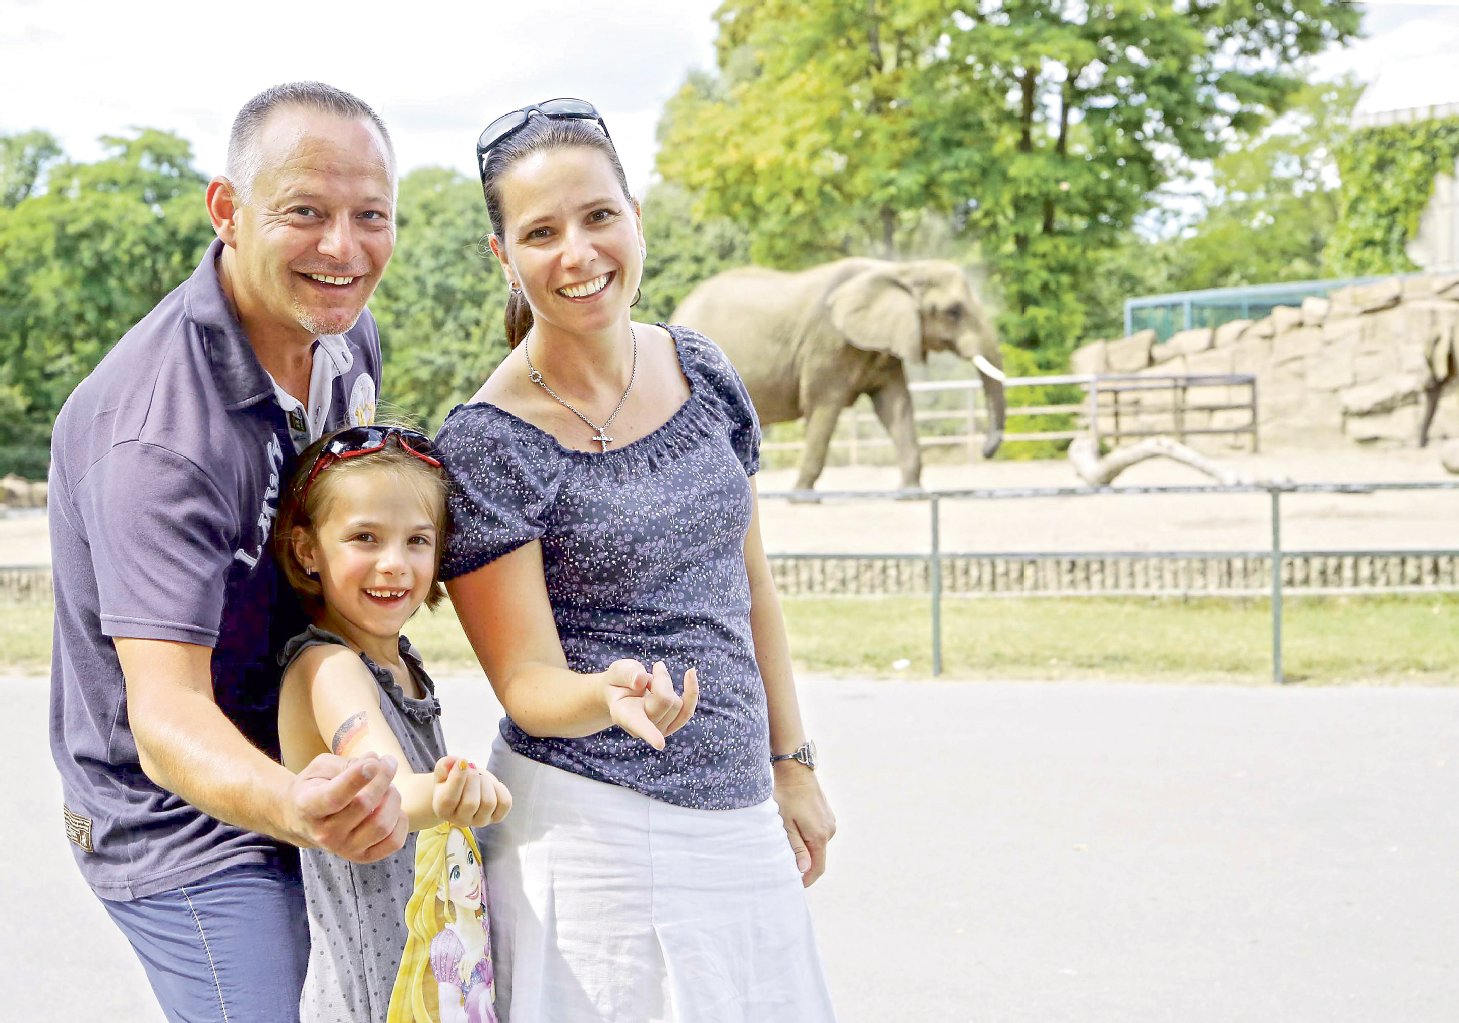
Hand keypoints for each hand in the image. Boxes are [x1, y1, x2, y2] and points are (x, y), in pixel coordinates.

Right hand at [288, 752, 408, 862]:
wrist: (302, 819)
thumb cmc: (315, 787)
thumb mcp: (321, 767)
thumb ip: (347, 763)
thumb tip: (375, 761)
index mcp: (308, 806)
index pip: (334, 797)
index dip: (356, 779)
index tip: (374, 763)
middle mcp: (324, 833)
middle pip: (364, 805)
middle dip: (383, 778)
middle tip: (386, 763)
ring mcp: (343, 849)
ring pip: (381, 825)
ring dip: (393, 799)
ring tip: (388, 787)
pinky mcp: (361, 857)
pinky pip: (393, 842)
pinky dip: (400, 821)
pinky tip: (392, 807)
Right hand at [431, 755, 511, 826]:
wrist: (464, 788)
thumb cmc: (451, 778)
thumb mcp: (443, 770)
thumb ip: (444, 765)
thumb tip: (453, 762)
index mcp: (442, 809)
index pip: (449, 799)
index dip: (457, 778)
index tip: (463, 761)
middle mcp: (460, 820)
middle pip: (471, 803)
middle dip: (473, 779)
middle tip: (471, 769)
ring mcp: (480, 821)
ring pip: (489, 803)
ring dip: (486, 783)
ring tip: (480, 777)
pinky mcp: (496, 817)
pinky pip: (505, 803)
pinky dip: (500, 789)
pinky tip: (491, 785)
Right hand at [603, 659, 699, 749]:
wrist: (621, 691)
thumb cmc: (618, 681)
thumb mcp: (618, 671)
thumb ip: (626, 674)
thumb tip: (642, 681)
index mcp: (624, 714)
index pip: (638, 724)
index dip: (650, 733)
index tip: (660, 744)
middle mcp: (641, 729)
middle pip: (665, 700)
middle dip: (661, 679)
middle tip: (648, 672)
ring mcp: (658, 730)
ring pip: (677, 702)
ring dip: (666, 684)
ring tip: (650, 683)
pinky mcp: (672, 725)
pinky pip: (688, 710)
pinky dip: (691, 691)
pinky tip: (690, 673)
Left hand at [772, 762, 835, 886]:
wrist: (796, 772)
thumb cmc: (787, 798)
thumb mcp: (786, 826)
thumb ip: (796, 849)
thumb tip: (804, 870)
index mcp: (820, 836)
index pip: (817, 868)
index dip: (807, 880)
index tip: (794, 885)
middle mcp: (829, 831)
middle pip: (818, 857)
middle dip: (805, 866)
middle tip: (786, 868)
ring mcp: (830, 822)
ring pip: (818, 846)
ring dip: (806, 850)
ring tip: (788, 847)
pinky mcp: (827, 816)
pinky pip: (818, 834)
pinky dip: (808, 838)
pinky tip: (795, 831)